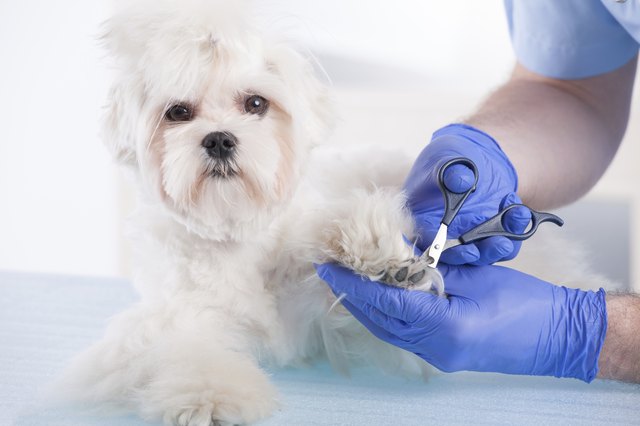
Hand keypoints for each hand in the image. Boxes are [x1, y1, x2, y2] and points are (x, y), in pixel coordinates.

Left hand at [316, 262, 606, 381]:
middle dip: (352, 295)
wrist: (560, 337)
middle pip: (380, 320)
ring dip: (366, 306)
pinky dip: (387, 314)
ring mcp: (439, 357)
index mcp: (446, 327)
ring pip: (388, 330)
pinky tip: (379, 297)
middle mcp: (436, 348)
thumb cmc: (525, 303)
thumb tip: (398, 255)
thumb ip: (433, 269)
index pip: (387, 302)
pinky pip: (403, 334)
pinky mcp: (443, 356)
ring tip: (346, 282)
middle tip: (330, 271)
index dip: (354, 284)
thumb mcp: (476, 277)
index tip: (329, 268)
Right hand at [404, 123, 530, 264]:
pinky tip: (520, 211)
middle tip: (501, 244)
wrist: (473, 156)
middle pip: (460, 256)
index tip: (467, 250)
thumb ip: (449, 170)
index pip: (431, 242)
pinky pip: (504, 240)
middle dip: (482, 253)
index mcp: (424, 220)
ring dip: (503, 243)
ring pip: (484, 252)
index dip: (448, 251)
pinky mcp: (492, 232)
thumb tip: (461, 182)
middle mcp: (446, 234)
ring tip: (518, 217)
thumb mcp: (445, 158)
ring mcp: (470, 235)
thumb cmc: (449, 158)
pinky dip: (515, 230)